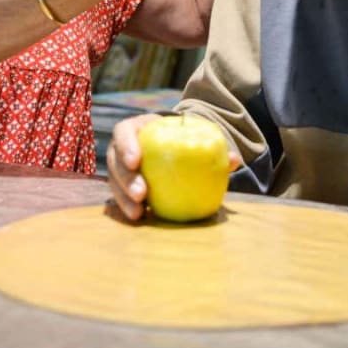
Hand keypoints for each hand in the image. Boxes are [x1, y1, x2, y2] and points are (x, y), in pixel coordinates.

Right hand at [106, 112, 241, 221]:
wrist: (175, 150)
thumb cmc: (184, 141)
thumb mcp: (195, 139)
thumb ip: (213, 148)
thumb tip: (233, 160)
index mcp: (138, 129)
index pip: (124, 131)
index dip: (126, 145)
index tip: (136, 161)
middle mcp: (123, 147)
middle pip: (115, 160)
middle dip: (125, 178)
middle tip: (142, 194)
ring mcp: (120, 168)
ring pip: (114, 181)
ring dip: (123, 198)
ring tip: (138, 213)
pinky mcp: (122, 186)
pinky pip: (119, 197)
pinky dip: (127, 207)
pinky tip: (139, 219)